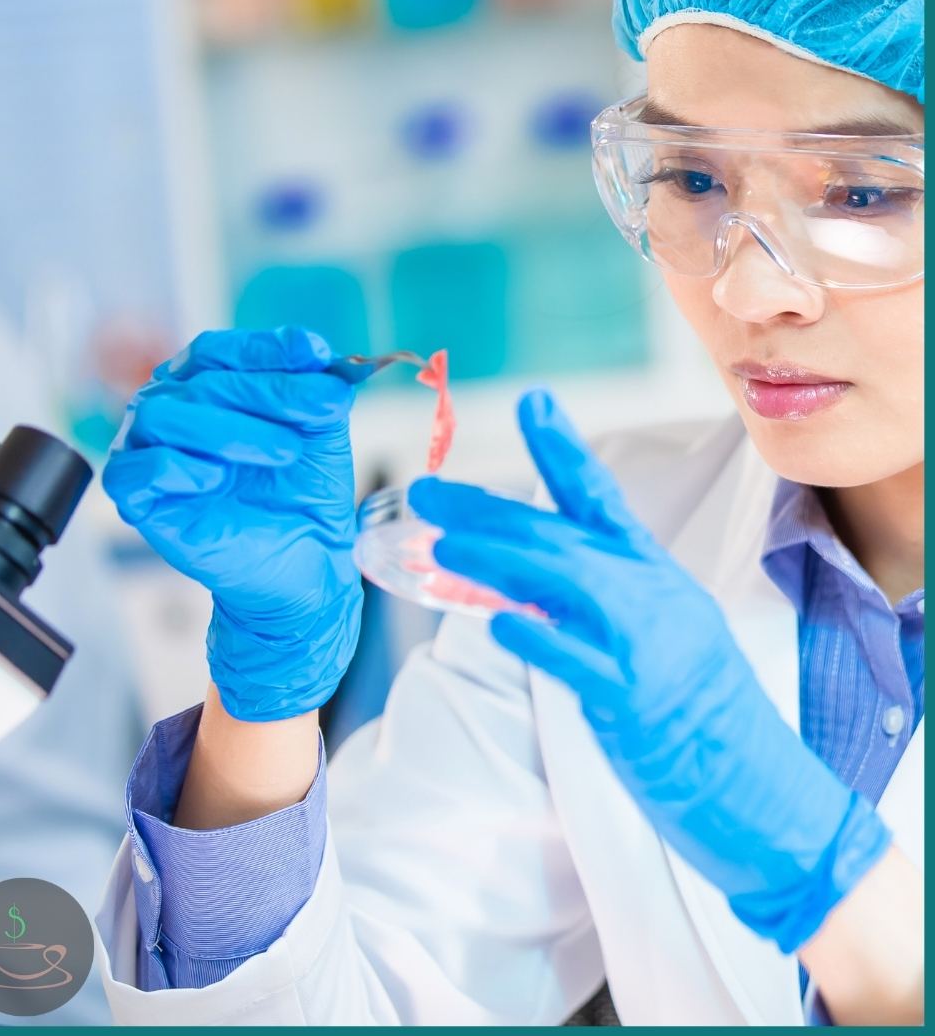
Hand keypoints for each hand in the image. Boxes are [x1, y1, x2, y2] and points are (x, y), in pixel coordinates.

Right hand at [102, 326, 361, 721]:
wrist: (303, 559)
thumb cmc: (302, 488)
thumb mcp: (320, 427)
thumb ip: (318, 384)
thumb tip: (323, 356)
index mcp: (202, 382)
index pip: (220, 350)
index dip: (265, 348)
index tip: (315, 353)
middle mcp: (167, 407)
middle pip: (203, 381)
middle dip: (269, 392)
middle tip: (323, 408)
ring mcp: (146, 451)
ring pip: (164, 415)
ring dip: (231, 429)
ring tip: (284, 452)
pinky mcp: (136, 499)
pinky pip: (136, 470)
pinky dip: (177, 467)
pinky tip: (217, 479)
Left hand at [408, 390, 890, 953]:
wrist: (767, 794)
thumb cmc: (706, 718)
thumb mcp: (665, 636)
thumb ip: (604, 604)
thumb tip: (529, 590)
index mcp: (655, 577)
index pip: (601, 497)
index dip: (562, 448)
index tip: (529, 402)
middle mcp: (651, 597)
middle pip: (560, 536)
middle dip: (488, 511)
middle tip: (428, 493)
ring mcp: (645, 646)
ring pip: (561, 582)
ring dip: (494, 559)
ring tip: (438, 544)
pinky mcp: (636, 702)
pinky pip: (577, 662)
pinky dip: (538, 638)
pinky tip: (497, 624)